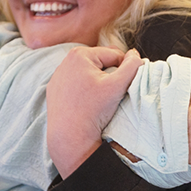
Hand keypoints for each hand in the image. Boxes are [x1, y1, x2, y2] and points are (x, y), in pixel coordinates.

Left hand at [47, 46, 143, 178]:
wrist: (70, 137)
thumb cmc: (93, 110)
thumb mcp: (118, 85)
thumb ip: (132, 66)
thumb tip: (135, 54)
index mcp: (80, 54)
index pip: (114, 55)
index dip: (125, 69)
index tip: (125, 86)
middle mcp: (66, 61)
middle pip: (100, 62)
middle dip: (110, 74)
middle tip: (112, 93)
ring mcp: (59, 75)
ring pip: (88, 73)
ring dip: (98, 81)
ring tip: (100, 98)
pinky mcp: (55, 88)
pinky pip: (76, 83)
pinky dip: (84, 89)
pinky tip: (87, 102)